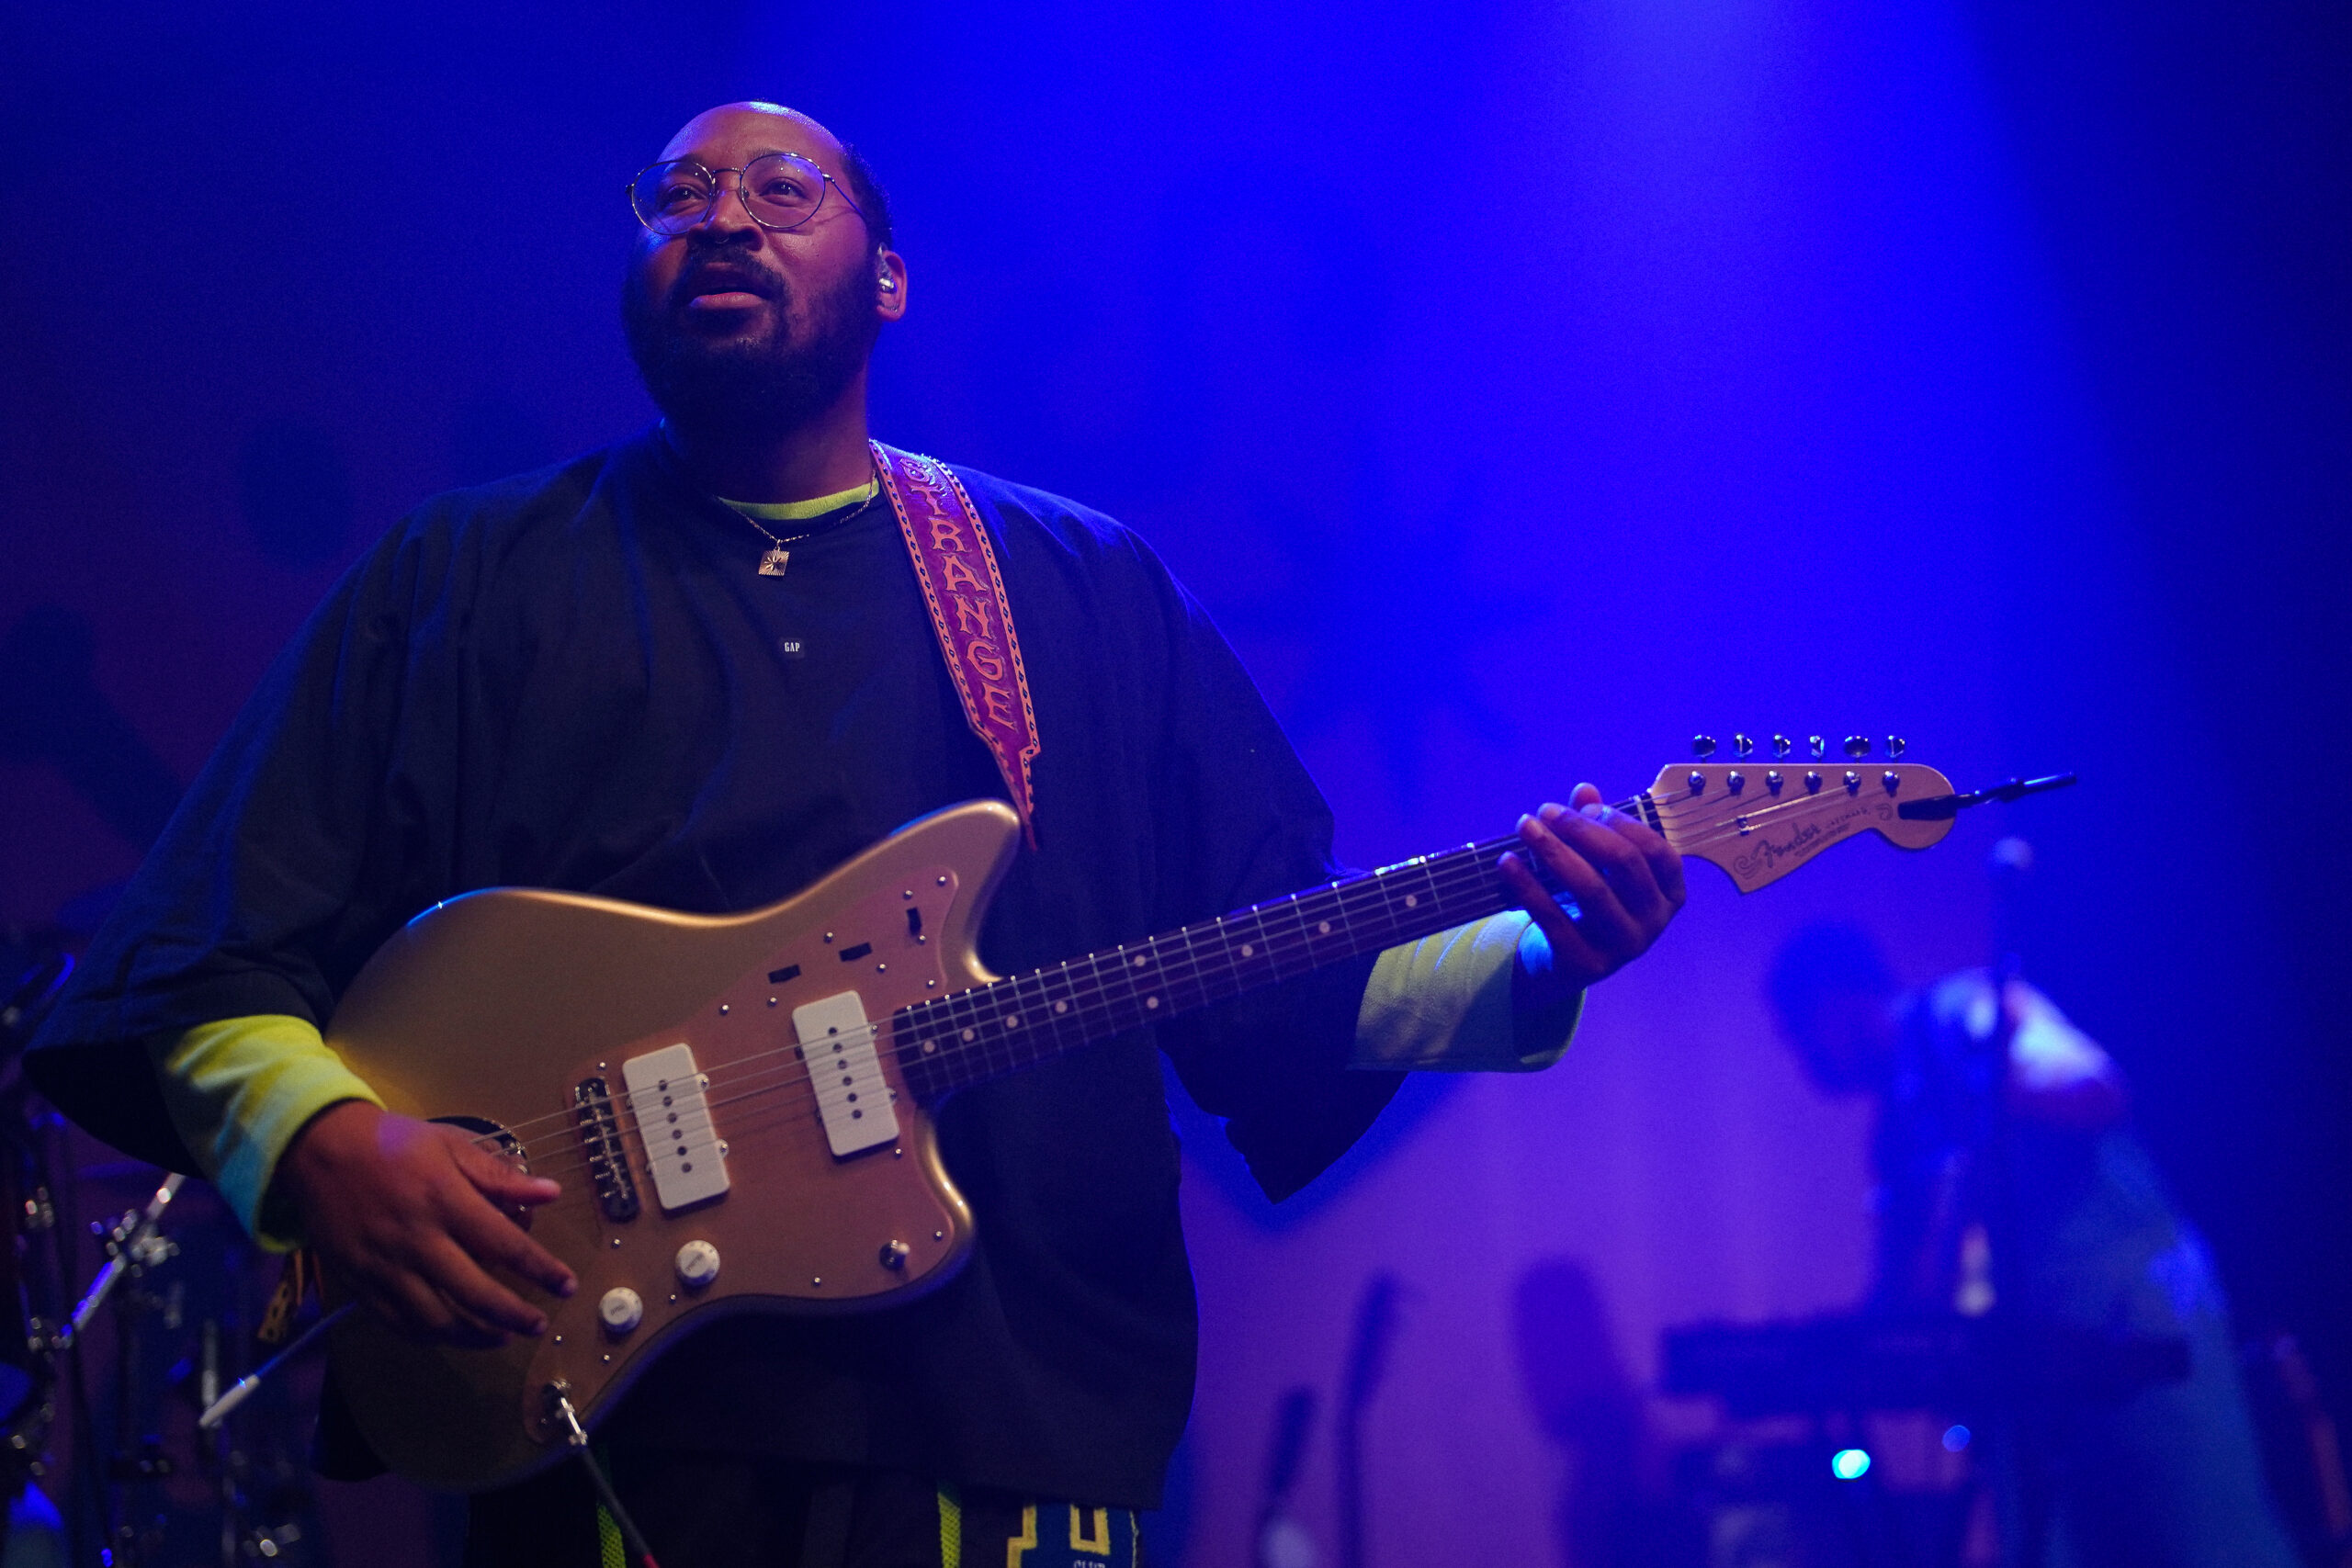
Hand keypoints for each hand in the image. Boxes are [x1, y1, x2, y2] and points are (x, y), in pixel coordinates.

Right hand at [272, 1101, 575, 1345]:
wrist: (319, 1151)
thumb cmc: (392, 1144)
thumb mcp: (450, 1145)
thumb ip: (500, 1175)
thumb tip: (551, 1192)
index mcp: (445, 1200)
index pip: (506, 1245)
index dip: (541, 1269)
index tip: (566, 1284)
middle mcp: (418, 1239)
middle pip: (475, 1293)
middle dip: (514, 1315)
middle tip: (538, 1324)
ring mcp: (386, 1265)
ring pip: (436, 1319)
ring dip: (475, 1336)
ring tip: (502, 1337)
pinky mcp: (360, 1281)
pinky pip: (399, 1322)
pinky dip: (430, 1335)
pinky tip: (452, 1334)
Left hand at [1501, 782, 1686, 1006]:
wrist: (1565, 962)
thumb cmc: (1588, 901)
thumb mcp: (1596, 863)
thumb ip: (1594, 826)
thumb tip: (1584, 790)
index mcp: (1669, 893)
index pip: (1655, 849)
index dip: (1621, 822)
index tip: (1586, 808)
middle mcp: (1654, 922)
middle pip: (1623, 864)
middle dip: (1581, 830)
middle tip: (1544, 811)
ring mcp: (1625, 948)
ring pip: (1591, 890)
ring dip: (1554, 851)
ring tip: (1524, 826)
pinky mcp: (1589, 965)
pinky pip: (1556, 920)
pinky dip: (1528, 887)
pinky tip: (1507, 862)